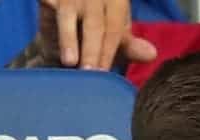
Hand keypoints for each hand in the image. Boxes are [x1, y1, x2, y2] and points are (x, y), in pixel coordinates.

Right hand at [9, 0, 156, 70]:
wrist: (64, 27)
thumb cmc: (96, 33)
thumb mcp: (115, 41)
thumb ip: (130, 47)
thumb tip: (151, 54)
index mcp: (116, 1)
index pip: (114, 30)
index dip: (108, 53)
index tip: (103, 74)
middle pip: (95, 24)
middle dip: (92, 51)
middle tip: (89, 73)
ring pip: (69, 14)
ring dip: (68, 40)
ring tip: (69, 61)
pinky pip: (48, 3)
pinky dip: (49, 14)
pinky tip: (48, 37)